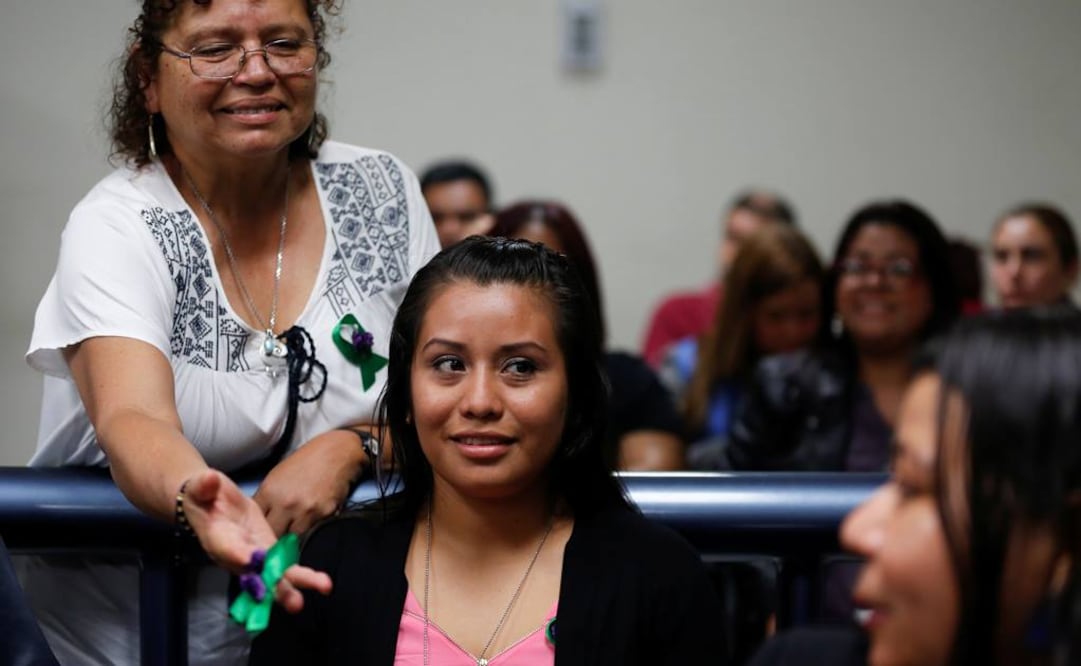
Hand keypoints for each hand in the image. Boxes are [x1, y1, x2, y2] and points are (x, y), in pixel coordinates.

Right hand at [183, 469, 331, 610]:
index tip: (253, 561)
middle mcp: (236, 554)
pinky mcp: (266, 548)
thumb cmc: (202, 494)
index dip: (241, 556)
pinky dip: (299, 574)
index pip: (230, 549)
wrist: (210, 501)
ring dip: (295, 584)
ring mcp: (253, 554)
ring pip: (273, 574)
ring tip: (321, 588)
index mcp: (218, 538)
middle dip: (276, 587)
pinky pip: (282, 564)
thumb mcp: (199, 487)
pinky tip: (320, 582)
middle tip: (295, 601)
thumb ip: (203, 486)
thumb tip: (209, 480)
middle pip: (256, 574)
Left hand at [253, 430, 363, 535]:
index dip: (259, 529)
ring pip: (292, 539)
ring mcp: (305, 510)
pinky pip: (312, 532)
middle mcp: (285, 503)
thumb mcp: (278, 475)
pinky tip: (311, 521)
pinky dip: (310, 530)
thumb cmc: (307, 462)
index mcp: (270, 492)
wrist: (336, 452)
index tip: (262, 532)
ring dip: (292, 537)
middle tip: (278, 536)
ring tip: (295, 530)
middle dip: (274, 538)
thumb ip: (267, 499)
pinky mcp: (323, 515)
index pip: (257, 522)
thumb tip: (260, 519)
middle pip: (273, 535)